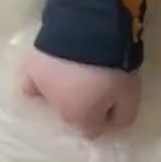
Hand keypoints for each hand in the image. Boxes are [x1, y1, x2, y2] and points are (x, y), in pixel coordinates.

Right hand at [21, 48, 139, 137]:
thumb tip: (112, 124)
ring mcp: (43, 87)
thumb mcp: (131, 94)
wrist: (92, 31)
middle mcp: (59, 108)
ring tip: (76, 71)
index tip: (114, 101)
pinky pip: (29, 80)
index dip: (105, 116)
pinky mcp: (32, 66)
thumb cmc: (114, 65)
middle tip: (98, 80)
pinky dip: (37, 79)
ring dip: (63, 89)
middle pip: (73, 113)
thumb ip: (124, 115)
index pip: (92, 130)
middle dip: (84, 102)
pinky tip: (47, 72)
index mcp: (81, 117)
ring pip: (52, 97)